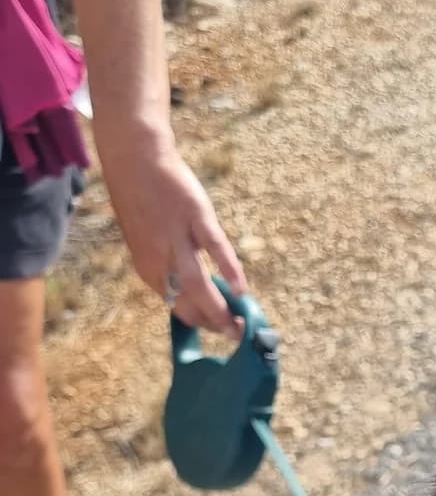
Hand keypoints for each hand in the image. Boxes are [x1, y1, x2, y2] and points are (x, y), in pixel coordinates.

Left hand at [98, 136, 245, 335]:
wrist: (134, 161)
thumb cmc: (144, 203)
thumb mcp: (148, 242)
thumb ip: (168, 267)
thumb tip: (197, 290)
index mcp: (149, 270)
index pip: (177, 308)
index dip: (201, 322)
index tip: (221, 331)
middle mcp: (159, 261)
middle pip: (188, 302)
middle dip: (213, 323)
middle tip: (236, 335)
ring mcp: (177, 238)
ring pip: (198, 284)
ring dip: (219, 308)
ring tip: (239, 323)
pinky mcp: (194, 217)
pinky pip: (214, 248)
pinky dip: (229, 270)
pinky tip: (241, 288)